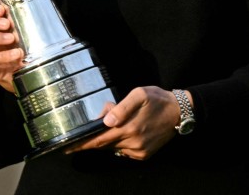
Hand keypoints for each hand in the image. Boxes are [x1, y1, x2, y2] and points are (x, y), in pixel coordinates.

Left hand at [66, 86, 184, 159]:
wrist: (180, 112)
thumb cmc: (157, 99)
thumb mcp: (139, 95)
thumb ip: (121, 107)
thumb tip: (106, 120)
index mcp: (129, 128)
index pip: (99, 140)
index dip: (82, 145)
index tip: (67, 148)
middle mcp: (133, 143)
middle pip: (104, 145)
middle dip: (90, 143)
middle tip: (75, 140)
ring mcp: (139, 151)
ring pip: (113, 148)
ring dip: (106, 140)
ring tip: (109, 125)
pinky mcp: (144, 154)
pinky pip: (124, 151)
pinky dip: (117, 143)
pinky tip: (120, 131)